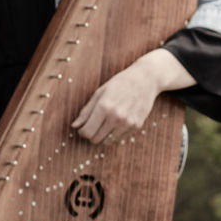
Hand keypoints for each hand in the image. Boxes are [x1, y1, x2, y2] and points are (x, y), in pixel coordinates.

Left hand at [72, 48, 186, 146]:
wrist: (146, 79)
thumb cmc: (120, 83)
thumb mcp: (100, 93)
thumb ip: (86, 111)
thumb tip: (74, 126)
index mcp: (104, 106)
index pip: (87, 131)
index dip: (82, 132)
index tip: (83, 129)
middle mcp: (116, 116)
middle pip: (95, 139)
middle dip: (91, 135)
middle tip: (93, 127)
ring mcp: (127, 122)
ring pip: (107, 142)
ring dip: (103, 136)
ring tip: (104, 125)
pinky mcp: (137, 126)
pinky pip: (119, 138)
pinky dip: (115, 133)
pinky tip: (117, 122)